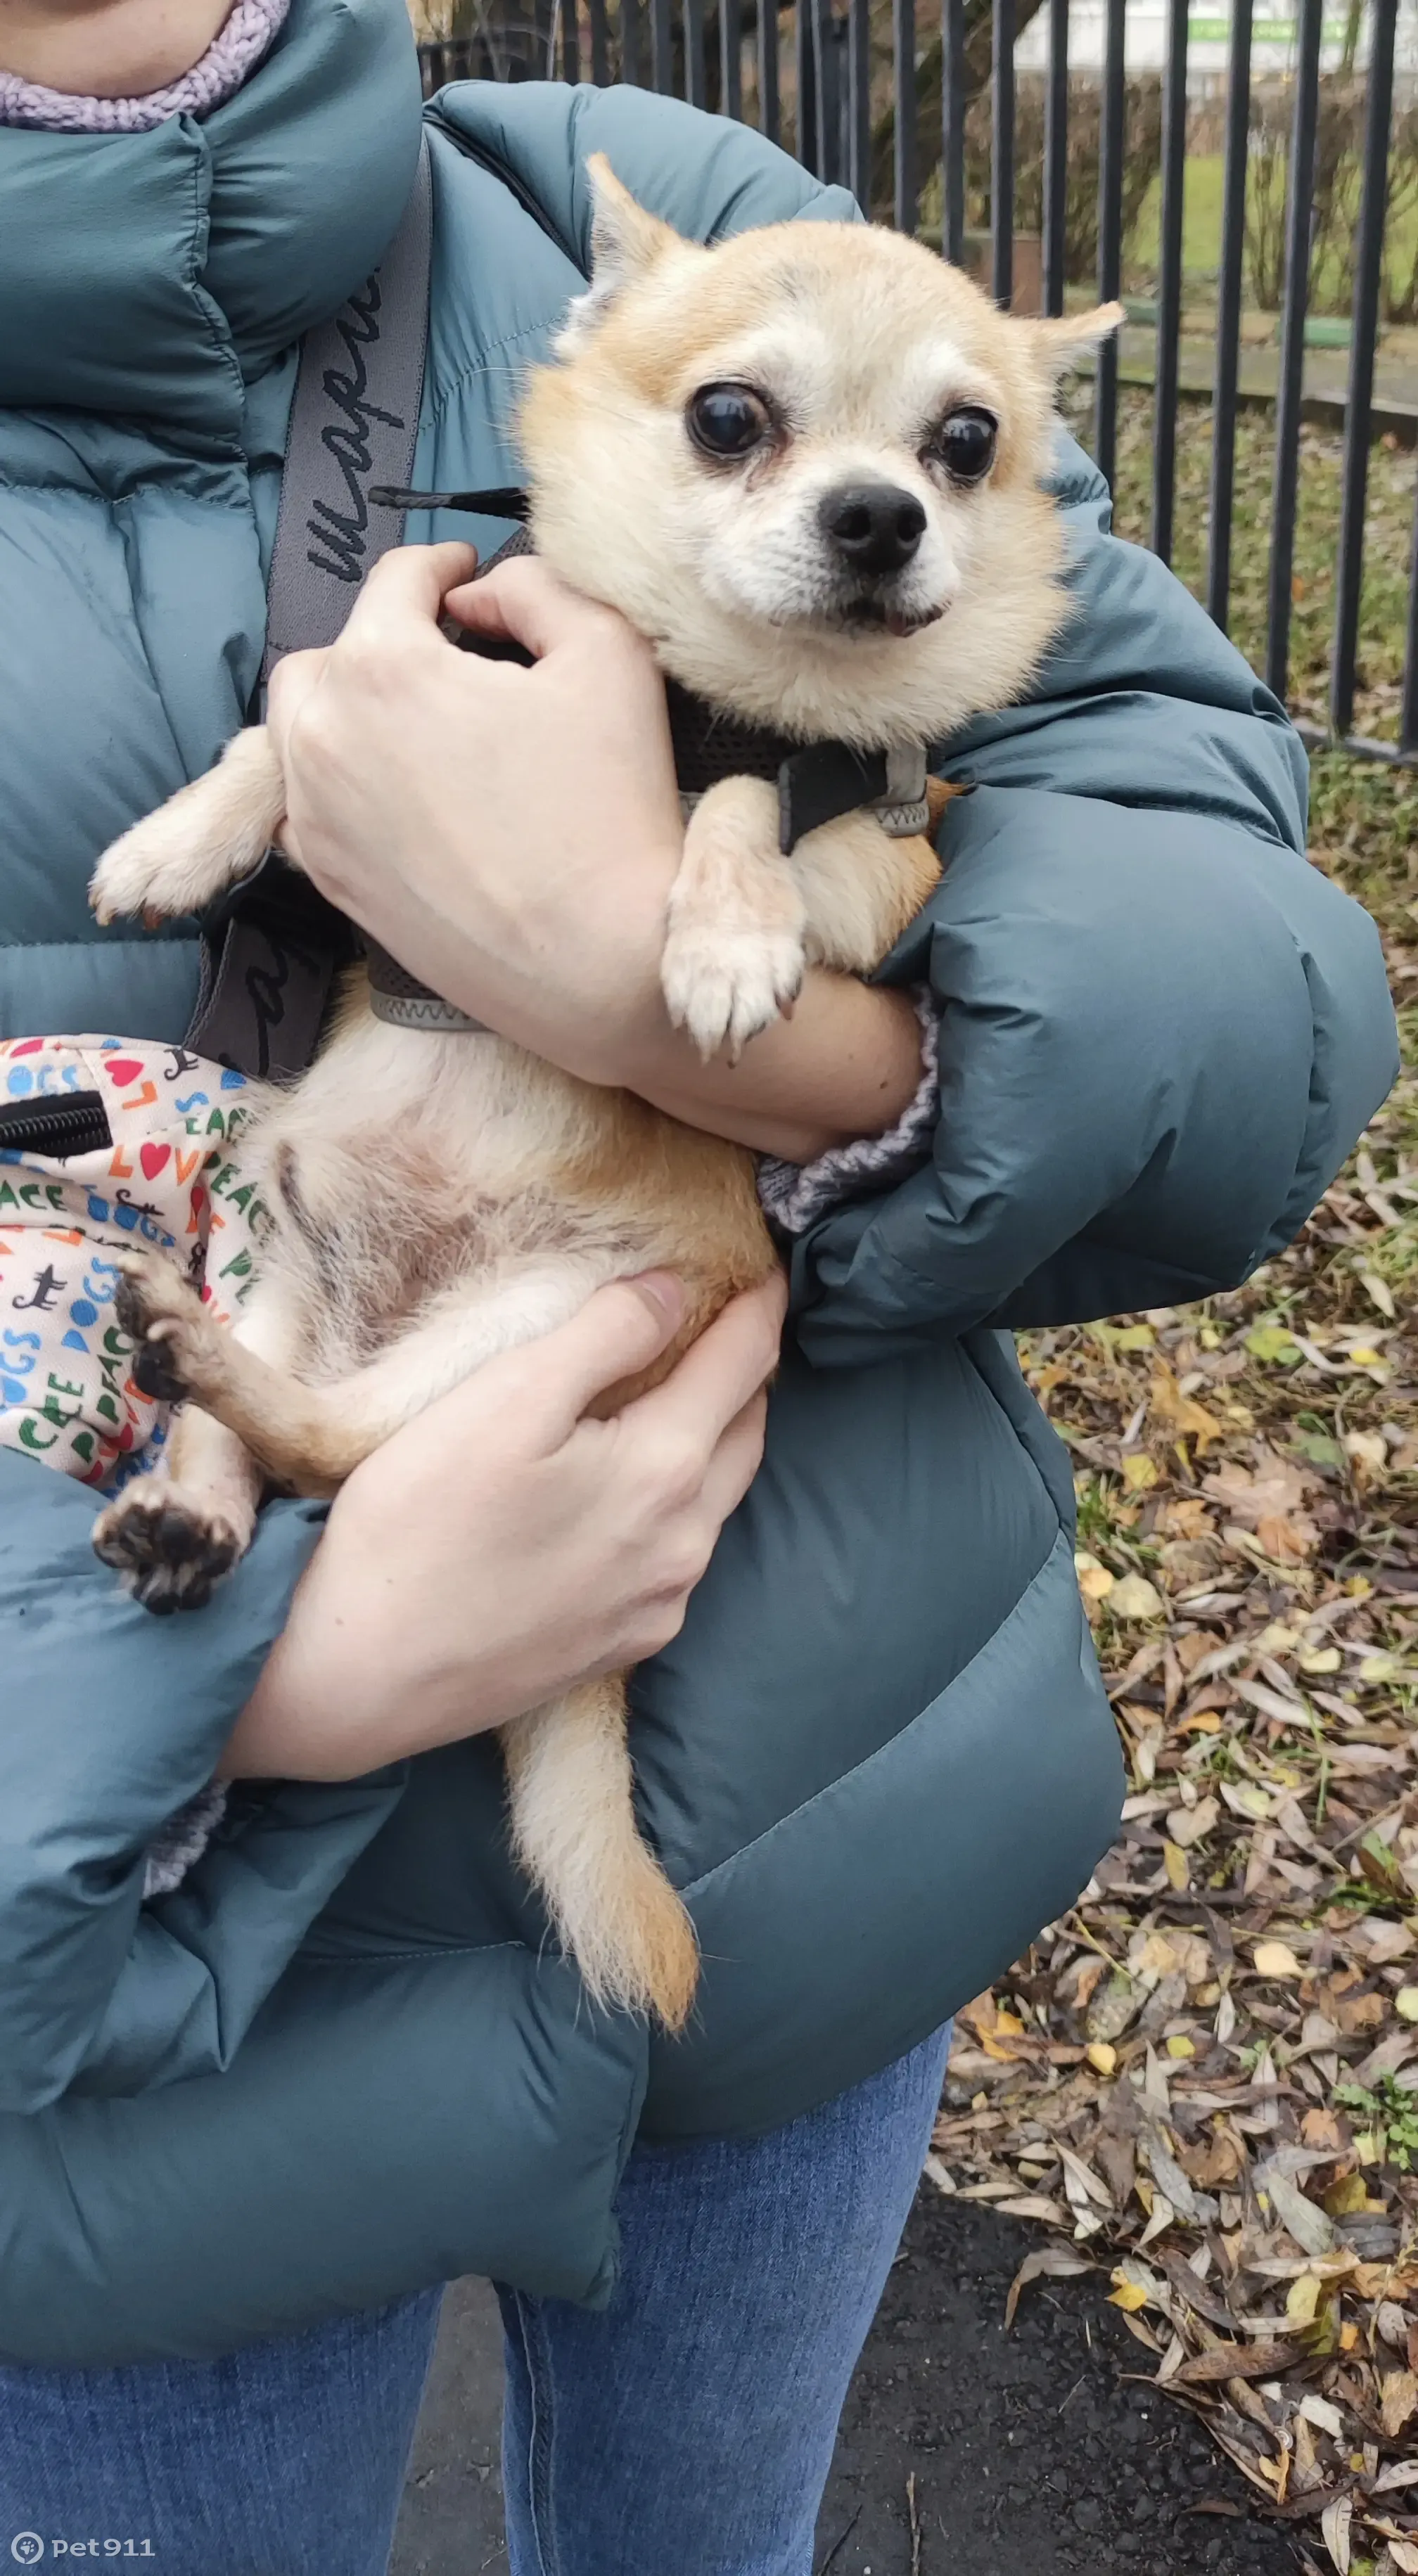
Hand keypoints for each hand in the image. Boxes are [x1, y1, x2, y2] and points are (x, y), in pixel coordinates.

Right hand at [222, 1269, 785, 1781]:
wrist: (355, 1674)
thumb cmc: (419, 1523)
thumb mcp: (507, 1397)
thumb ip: (606, 1335)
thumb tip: (673, 1292)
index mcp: (666, 1472)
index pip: (745, 1365)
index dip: (759, 1308)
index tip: (768, 1271)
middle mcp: (684, 1547)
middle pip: (746, 1437)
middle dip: (746, 1377)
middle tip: (728, 1330)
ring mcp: (656, 1607)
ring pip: (714, 1505)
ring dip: (711, 1446)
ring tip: (681, 1402)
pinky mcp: (619, 1649)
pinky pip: (675, 1562)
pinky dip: (674, 1510)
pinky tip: (630, 1498)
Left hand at [267, 543, 927, 1158]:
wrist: (598, 964)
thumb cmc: (611, 810)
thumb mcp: (608, 653)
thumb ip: (538, 588)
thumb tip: (482, 596)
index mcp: (382, 666)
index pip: (395, 580)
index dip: (441, 568)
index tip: (467, 579)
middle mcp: (323, 734)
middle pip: (334, 652)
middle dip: (388, 640)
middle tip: (450, 658)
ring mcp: (314, 814)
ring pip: (304, 726)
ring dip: (352, 706)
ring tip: (418, 722)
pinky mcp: (326, 876)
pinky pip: (305, 801)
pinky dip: (336, 779)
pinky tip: (396, 790)